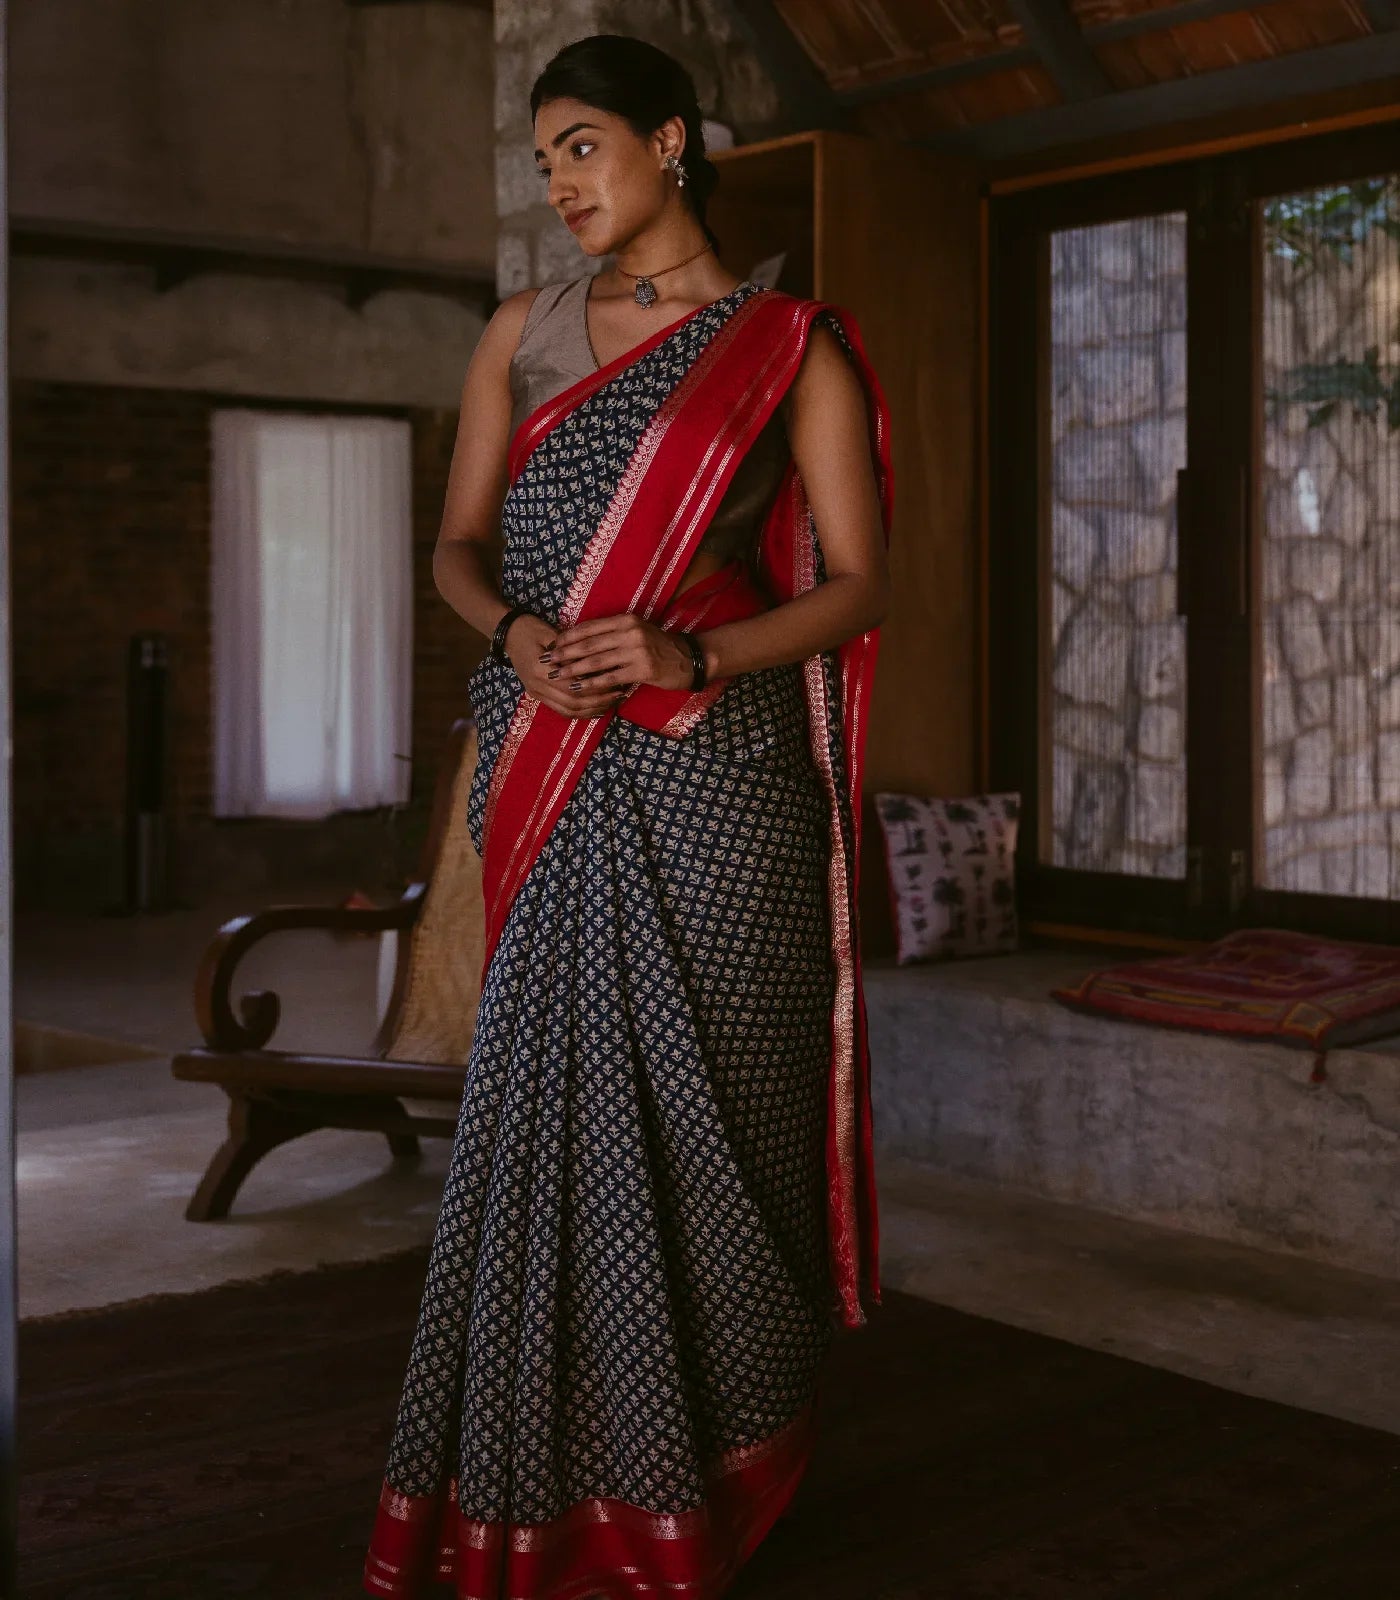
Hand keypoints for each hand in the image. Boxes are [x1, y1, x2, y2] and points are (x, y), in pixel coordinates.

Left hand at [535, 613, 696, 717]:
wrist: (689, 658)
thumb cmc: (658, 646)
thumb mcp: (636, 631)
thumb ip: (612, 633)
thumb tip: (581, 641)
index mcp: (625, 620)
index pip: (590, 627)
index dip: (568, 636)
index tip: (552, 644)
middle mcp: (629, 632)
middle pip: (589, 644)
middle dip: (565, 653)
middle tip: (548, 661)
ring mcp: (636, 651)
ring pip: (596, 662)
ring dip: (574, 670)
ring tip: (558, 676)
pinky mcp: (641, 670)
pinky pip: (610, 678)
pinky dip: (592, 684)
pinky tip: (579, 688)